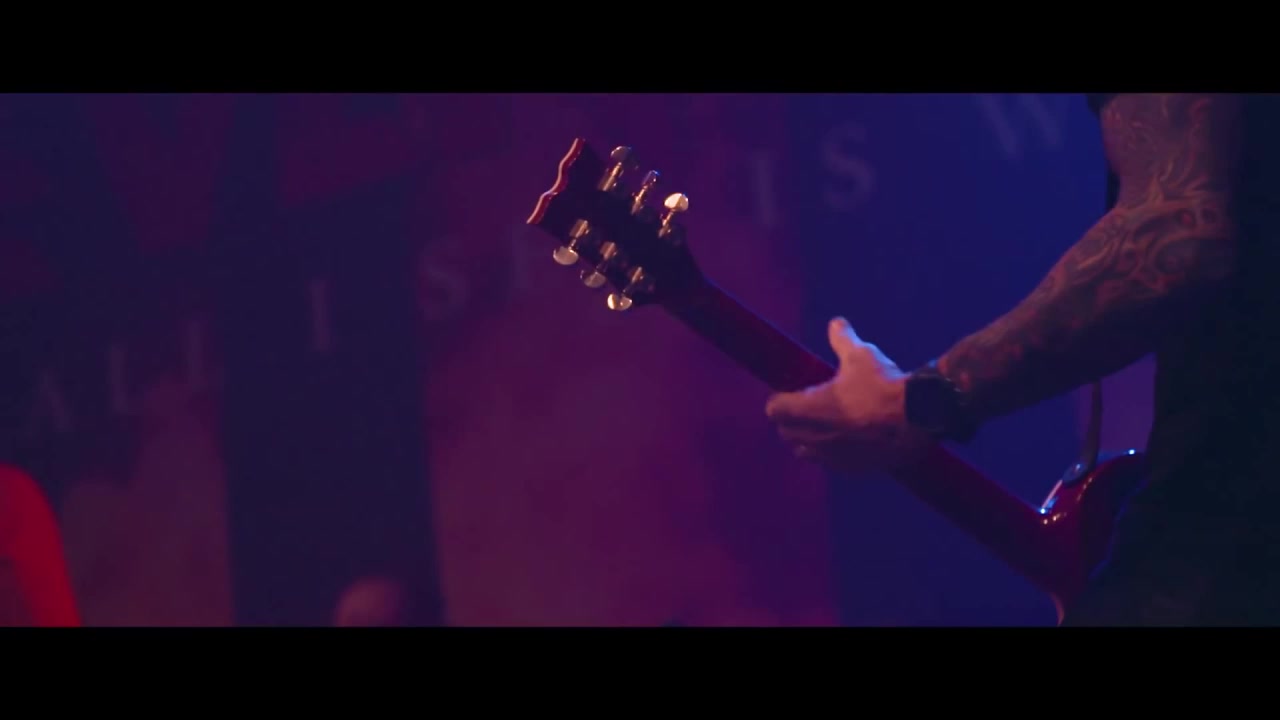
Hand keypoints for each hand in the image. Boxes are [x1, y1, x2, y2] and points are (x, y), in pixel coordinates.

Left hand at [765, 318, 932, 474]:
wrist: (918, 418)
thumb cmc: (884, 385)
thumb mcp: (862, 355)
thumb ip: (843, 340)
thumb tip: (836, 322)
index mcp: (810, 408)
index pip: (775, 409)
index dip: (780, 400)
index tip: (790, 393)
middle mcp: (815, 436)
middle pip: (786, 433)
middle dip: (791, 421)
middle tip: (806, 407)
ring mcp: (832, 456)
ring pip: (805, 452)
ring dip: (807, 440)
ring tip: (824, 425)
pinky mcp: (852, 468)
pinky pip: (830, 463)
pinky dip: (830, 453)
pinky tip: (846, 440)